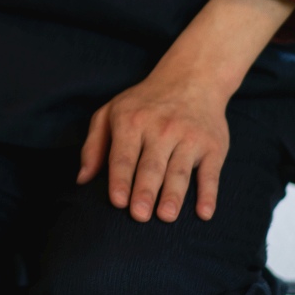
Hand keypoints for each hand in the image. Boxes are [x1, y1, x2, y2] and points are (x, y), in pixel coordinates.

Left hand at [78, 73, 231, 221]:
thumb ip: (94, 145)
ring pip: (179, 171)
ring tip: (165, 216)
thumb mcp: (111, 112)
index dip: (120, 178)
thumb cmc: (143, 104)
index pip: (124, 155)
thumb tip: (82, 179)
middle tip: (139, 215)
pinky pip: (210, 174)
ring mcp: (189, 137)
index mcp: (132, 121)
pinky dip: (208, 194)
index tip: (117, 201)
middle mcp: (161, 129)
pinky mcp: (212, 146)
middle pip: (152, 166)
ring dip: (173, 195)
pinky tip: (203, 213)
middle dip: (145, 191)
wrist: (192, 79)